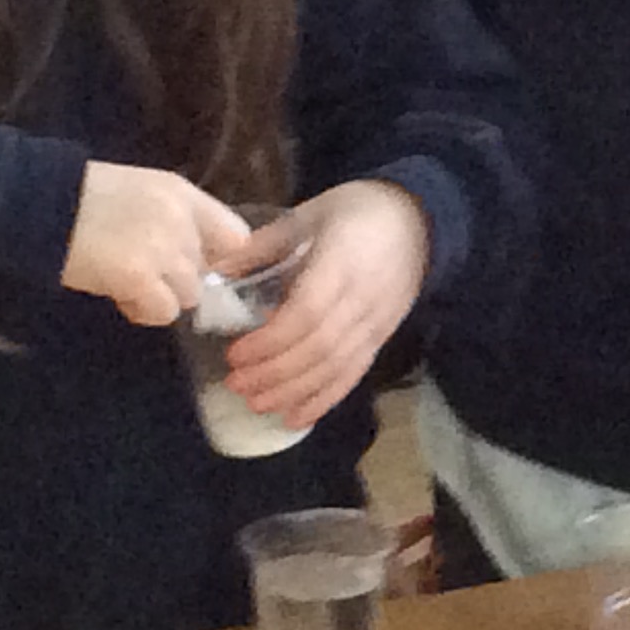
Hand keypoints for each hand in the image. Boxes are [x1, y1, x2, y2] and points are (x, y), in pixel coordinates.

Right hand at [59, 162, 248, 325]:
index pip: (235, 235)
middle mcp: (180, 219)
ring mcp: (162, 249)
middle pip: (206, 271)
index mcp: (181, 193)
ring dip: (160, 295)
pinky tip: (119, 295)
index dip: (217, 257)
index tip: (192, 265)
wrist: (34, 203)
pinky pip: (164, 312)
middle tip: (141, 272)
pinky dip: (143, 310)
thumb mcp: (138, 194)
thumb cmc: (79, 199)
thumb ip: (171, 220)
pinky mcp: (139, 277)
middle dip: (177, 279)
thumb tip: (190, 258)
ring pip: (189, 295)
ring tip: (125, 282)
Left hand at [222, 181, 430, 429]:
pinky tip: (295, 418)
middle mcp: (363, 299)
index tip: (235, 353)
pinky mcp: (382, 339)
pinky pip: (353, 375)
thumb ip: (262, 246)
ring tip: (255, 403)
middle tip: (235, 383)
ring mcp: (377, 323)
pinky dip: (323, 400)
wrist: (418, 220)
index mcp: (342, 261)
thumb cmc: (355, 212)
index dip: (270, 340)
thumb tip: (212, 272)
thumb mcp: (306, 215)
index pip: (308, 313)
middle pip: (319, 348)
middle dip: (274, 373)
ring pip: (335, 368)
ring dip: (293, 392)